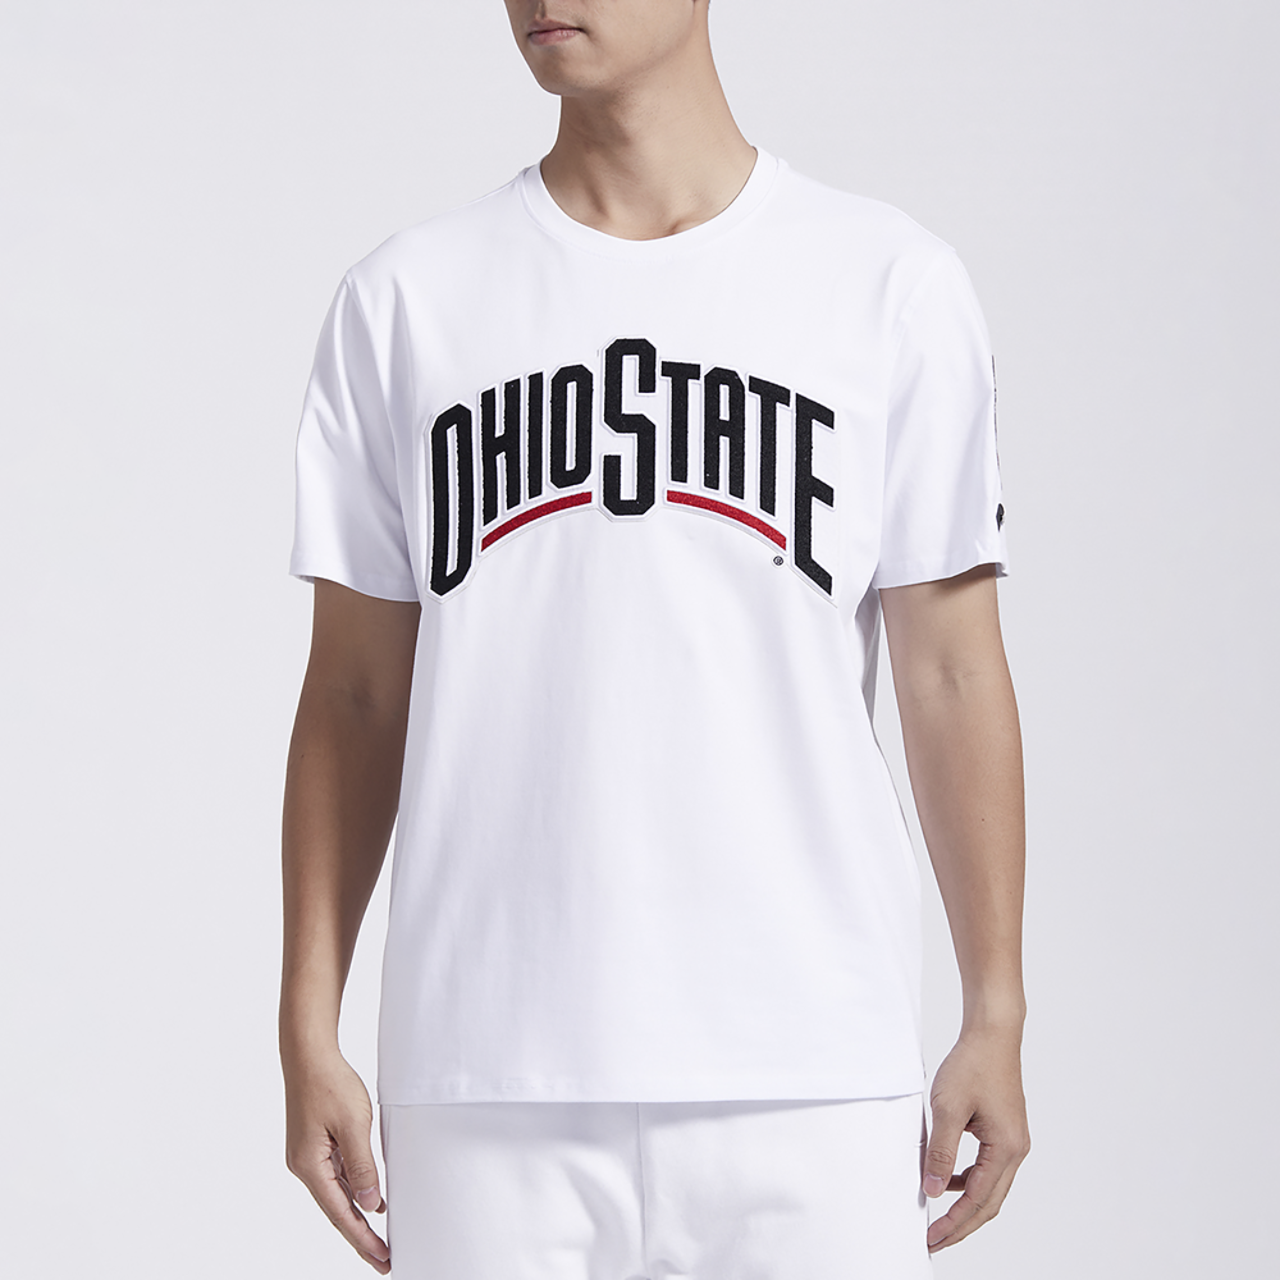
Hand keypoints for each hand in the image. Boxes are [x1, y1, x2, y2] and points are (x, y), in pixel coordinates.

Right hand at [283, 1048, 390, 1273]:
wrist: (308, 1054)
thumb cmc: (329, 1083)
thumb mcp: (354, 1124)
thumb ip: (363, 1166)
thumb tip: (371, 1203)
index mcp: (310, 1166)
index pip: (341, 1213)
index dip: (362, 1238)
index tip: (381, 1258)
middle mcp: (305, 1166)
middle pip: (337, 1210)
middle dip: (360, 1236)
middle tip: (383, 1259)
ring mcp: (308, 1156)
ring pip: (337, 1193)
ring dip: (358, 1214)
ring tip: (380, 1238)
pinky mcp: (314, 1144)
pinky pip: (336, 1175)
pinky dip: (354, 1189)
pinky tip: (371, 1198)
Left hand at [922, 1025, 1029, 1252]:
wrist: (992, 1035)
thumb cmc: (972, 1064)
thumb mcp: (947, 1109)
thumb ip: (942, 1152)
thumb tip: (934, 1190)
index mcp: (1006, 1148)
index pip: (979, 1201)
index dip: (955, 1224)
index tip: (932, 1239)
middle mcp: (1016, 1150)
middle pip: (990, 1203)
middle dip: (962, 1225)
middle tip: (934, 1240)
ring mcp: (1014, 1142)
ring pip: (992, 1188)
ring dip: (967, 1205)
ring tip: (939, 1217)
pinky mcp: (1006, 1132)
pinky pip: (990, 1169)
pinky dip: (971, 1181)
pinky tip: (949, 1179)